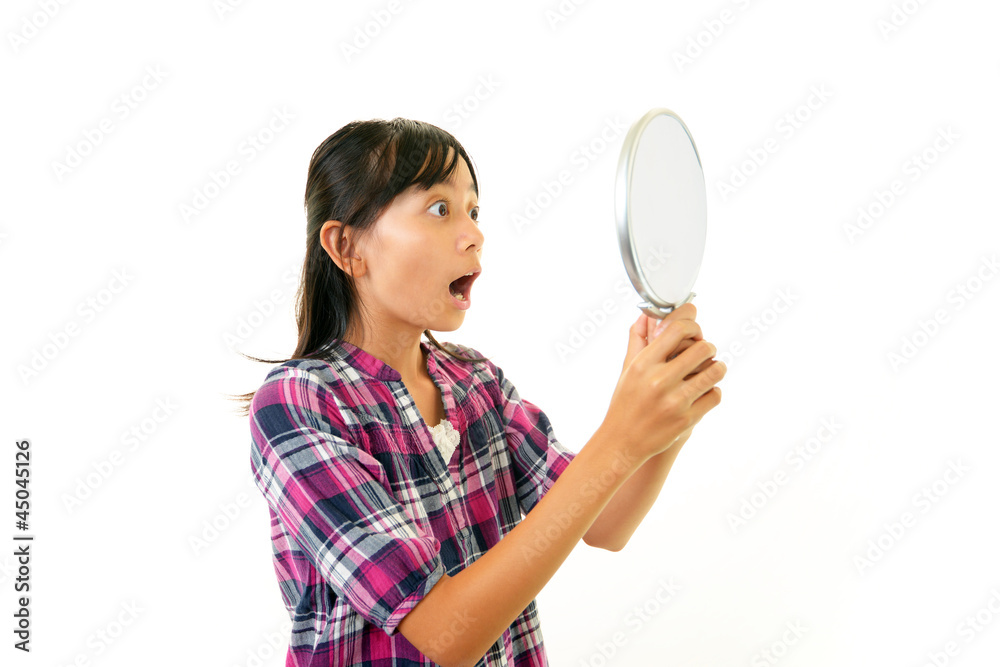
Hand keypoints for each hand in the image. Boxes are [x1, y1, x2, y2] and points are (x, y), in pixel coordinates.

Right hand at [603, 304, 725, 461]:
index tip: (695, 331)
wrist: (623, 441)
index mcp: (644, 364)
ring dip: (717, 368)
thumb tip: (647, 313)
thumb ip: (638, 338)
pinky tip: (706, 392)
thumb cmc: (625, 401)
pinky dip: (714, 392)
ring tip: (712, 369)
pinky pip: (715, 395)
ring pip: (715, 371)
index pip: (677, 329)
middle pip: (702, 348)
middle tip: (706, 351)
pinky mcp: (687, 420)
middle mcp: (659, 381)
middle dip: (708, 347)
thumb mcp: (628, 368)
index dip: (692, 325)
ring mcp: (675, 402)